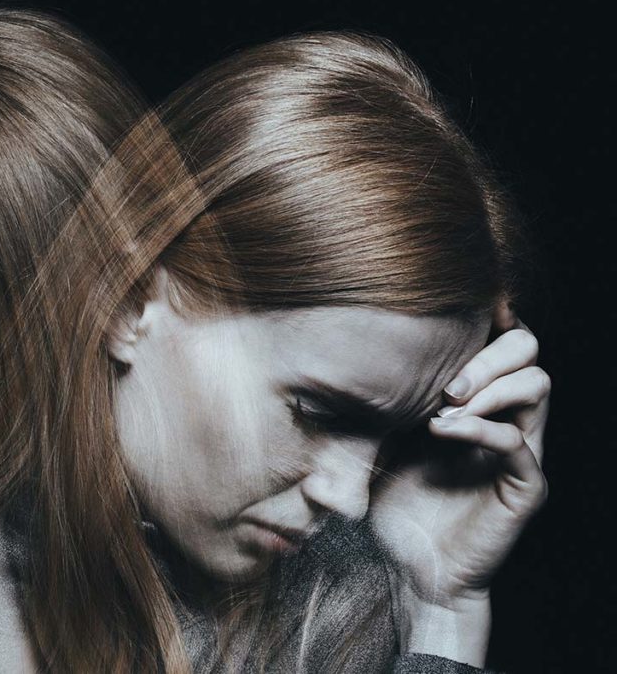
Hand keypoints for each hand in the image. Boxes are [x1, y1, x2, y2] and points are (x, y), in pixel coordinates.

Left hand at [370, 300, 548, 661]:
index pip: (502, 338)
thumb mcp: (381, 436)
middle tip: (447, 383)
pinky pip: (519, 444)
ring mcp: (520, 449)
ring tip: (444, 406)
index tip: (450, 317)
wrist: (412, 568)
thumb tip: (350, 350)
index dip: (489, 319)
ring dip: (490, 386)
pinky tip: (444, 432)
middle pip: (528, 351)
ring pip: (537, 385)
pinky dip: (483, 429)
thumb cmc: (395, 500)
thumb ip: (385, 396)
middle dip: (489, 353)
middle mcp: (505, 416)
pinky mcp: (525, 486)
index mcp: (477, 399)